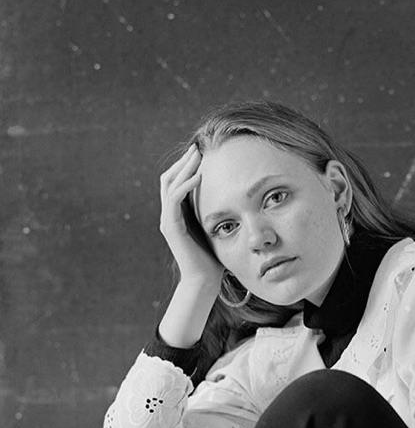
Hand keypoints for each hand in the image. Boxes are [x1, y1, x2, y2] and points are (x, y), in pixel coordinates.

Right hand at [159, 144, 223, 287]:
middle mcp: (168, 214)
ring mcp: (167, 220)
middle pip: (168, 177)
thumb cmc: (213, 256)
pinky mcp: (170, 227)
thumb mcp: (215, 227)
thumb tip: (233, 196)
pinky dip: (185, 185)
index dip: (186, 165)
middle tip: (198, 147)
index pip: (176, 181)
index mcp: (177, 213)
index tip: (202, 152)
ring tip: (197, 154)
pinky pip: (175, 200)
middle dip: (183, 161)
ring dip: (183, 167)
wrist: (204, 280)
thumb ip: (215, 212)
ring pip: (169, 184)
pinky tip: (199, 176)